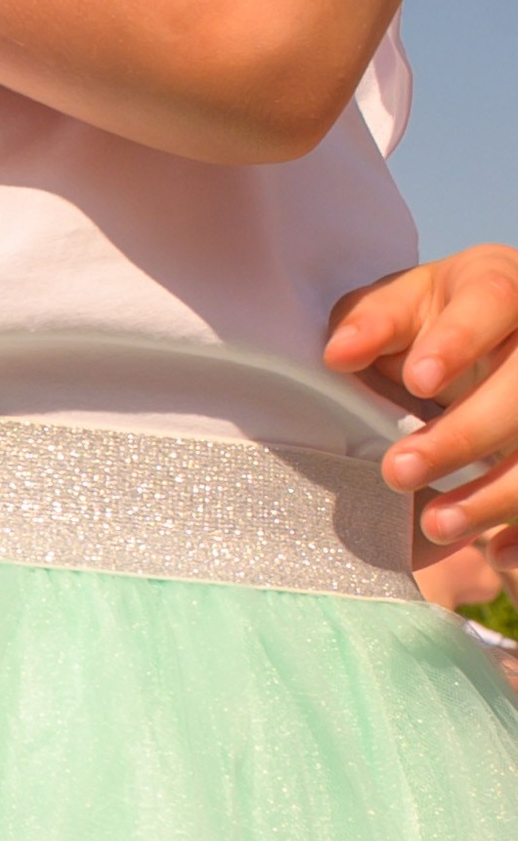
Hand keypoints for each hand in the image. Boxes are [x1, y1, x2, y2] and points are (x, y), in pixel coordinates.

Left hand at [327, 246, 517, 546]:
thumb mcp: (404, 306)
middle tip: (397, 471)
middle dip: (465, 434)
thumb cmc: (438, 322)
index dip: (459, 341)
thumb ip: (371, 321)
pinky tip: (498, 553)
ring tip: (435, 524)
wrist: (494, 341)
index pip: (492, 299)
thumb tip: (338, 354)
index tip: (419, 381)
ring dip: (497, 494)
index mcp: (501, 286)